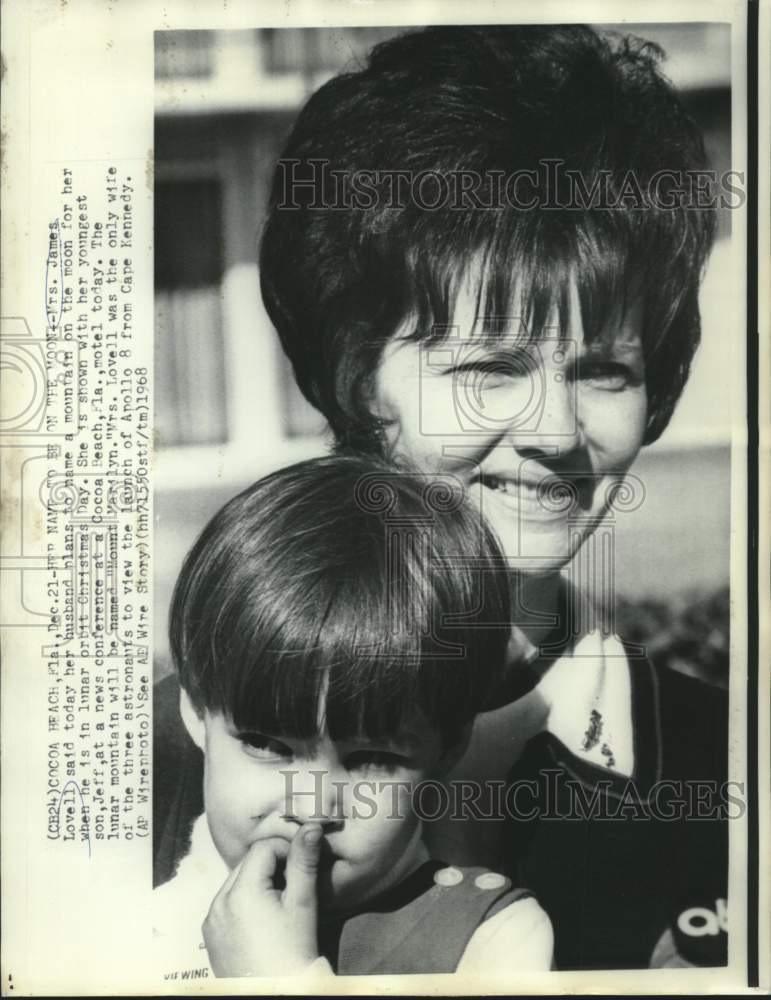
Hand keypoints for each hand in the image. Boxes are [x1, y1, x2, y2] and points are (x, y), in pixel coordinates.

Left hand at [203, 824, 322, 977]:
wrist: (276, 994)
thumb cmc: (293, 953)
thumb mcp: (302, 904)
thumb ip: (304, 861)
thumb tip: (311, 826)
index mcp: (240, 891)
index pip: (264, 848)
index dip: (286, 852)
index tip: (302, 871)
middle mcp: (218, 901)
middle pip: (249, 863)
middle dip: (273, 868)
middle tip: (293, 889)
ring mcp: (211, 919)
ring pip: (237, 882)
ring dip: (258, 884)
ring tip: (279, 907)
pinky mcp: (210, 934)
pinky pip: (227, 903)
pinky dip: (244, 902)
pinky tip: (262, 921)